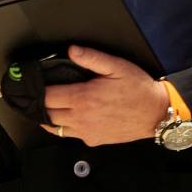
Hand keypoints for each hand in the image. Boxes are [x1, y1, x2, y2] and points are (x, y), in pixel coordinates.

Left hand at [41, 45, 168, 145]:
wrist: (157, 114)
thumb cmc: (137, 88)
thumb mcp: (116, 66)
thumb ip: (91, 58)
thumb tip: (71, 50)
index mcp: (83, 99)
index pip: (47, 96)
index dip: (37, 89)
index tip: (33, 81)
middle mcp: (81, 119)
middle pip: (47, 113)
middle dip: (39, 103)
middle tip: (37, 92)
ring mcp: (86, 132)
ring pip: (55, 128)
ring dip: (48, 116)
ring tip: (46, 105)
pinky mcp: (93, 140)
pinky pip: (69, 135)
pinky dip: (62, 126)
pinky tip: (65, 116)